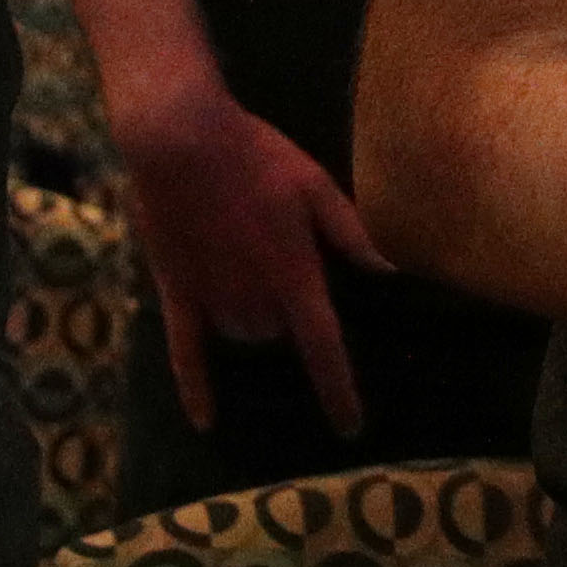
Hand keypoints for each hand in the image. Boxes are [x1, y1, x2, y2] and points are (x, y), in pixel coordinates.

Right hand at [116, 88, 384, 438]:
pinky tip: (203, 421)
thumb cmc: (255, 157)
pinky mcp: (175, 291)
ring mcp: (211, 298)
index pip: (323, 348)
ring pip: (243, 333)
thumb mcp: (314, 185)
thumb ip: (351, 232)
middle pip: (279, 331)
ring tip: (246, 262)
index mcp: (293, 275)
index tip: (350, 428)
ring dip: (253, 316)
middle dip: (286, 308)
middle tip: (278, 253)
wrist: (180, 139)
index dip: (338, 390)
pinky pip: (184, 351)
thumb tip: (392, 268)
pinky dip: (195, 388)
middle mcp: (254, 298)